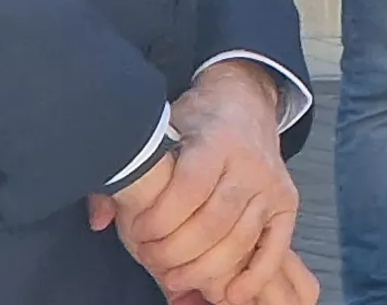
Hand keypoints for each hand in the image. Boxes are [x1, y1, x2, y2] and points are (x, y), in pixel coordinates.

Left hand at [92, 61, 301, 301]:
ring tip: (175, 278)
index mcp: (216, 140)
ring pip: (239, 240)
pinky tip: (231, 293)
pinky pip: (276, 247)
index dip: (160, 219)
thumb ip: (128, 172)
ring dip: (203, 269)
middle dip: (175, 251)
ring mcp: (271, 185)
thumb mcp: (160, 129)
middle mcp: (250, 163)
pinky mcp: (286, 203)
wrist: (245, 102)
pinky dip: (255, 275)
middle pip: (212, 223)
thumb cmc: (197, 121)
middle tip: (152, 258)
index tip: (139, 232)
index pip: (188, 190)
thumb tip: (99, 219)